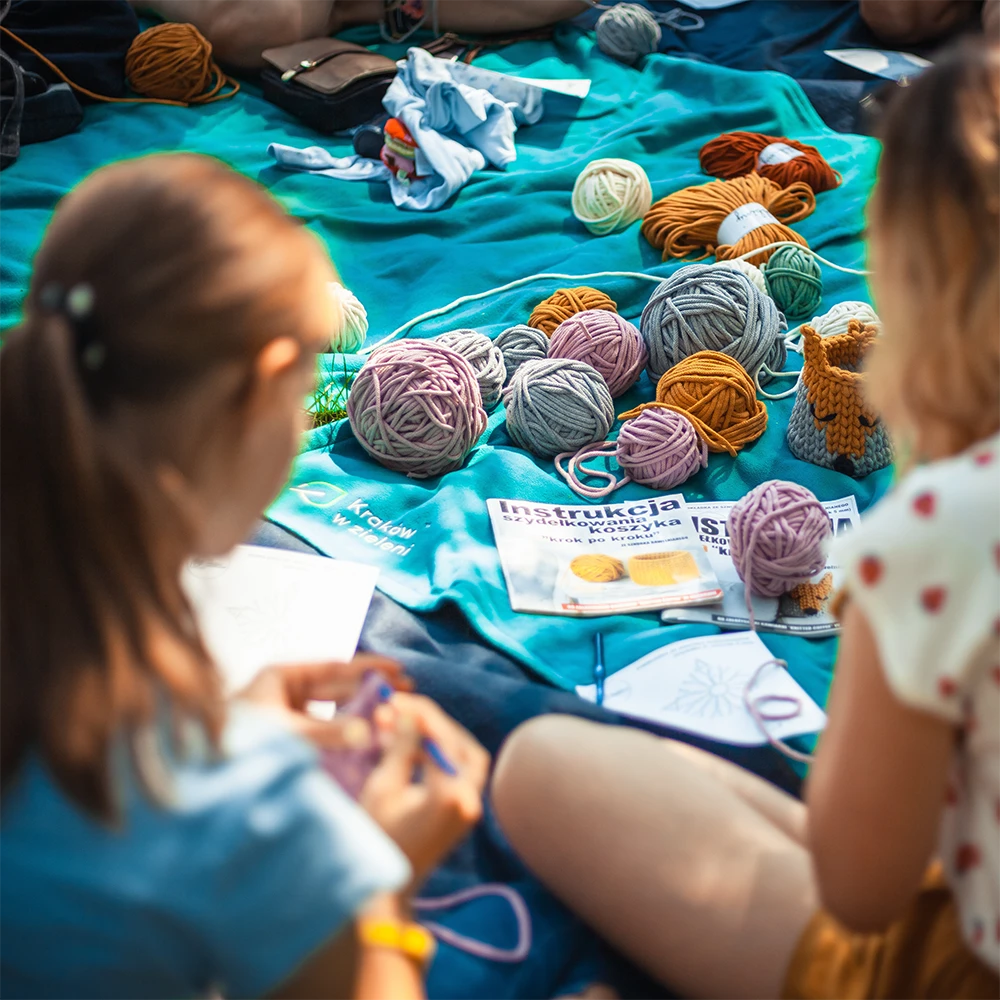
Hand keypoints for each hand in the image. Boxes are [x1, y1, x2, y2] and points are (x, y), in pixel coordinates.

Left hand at [237, 654, 411, 749]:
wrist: (202, 773)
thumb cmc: (237, 745)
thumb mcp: (288, 735)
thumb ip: (329, 732)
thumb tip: (367, 730)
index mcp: (280, 675)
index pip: (335, 666)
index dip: (368, 668)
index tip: (398, 669)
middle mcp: (282, 690)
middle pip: (336, 685)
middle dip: (370, 688)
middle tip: (405, 690)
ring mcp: (284, 713)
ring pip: (331, 707)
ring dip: (359, 709)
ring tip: (390, 711)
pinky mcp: (285, 737)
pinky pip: (321, 728)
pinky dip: (342, 730)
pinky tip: (364, 734)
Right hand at [361, 693, 489, 884]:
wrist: (386, 891)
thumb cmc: (377, 838)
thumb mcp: (383, 786)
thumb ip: (401, 745)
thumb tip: (407, 711)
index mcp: (449, 794)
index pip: (442, 738)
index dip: (421, 714)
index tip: (398, 699)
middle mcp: (470, 800)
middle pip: (462, 745)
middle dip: (434, 723)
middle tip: (405, 709)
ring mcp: (471, 809)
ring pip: (467, 757)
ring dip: (440, 737)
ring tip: (407, 725)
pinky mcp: (464, 814)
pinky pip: (461, 773)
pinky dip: (442, 755)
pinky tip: (414, 748)